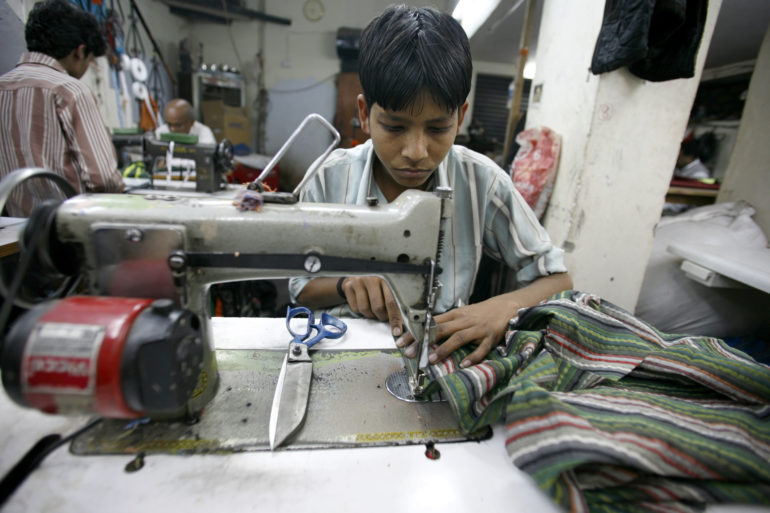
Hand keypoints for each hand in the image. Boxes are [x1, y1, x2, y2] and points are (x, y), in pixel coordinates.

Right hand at [340, 276, 402, 336]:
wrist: (353, 281)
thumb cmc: (371, 291)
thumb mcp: (382, 293)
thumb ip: (390, 306)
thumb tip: (397, 325)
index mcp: (384, 283)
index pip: (391, 303)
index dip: (394, 318)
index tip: (396, 332)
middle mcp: (372, 281)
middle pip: (378, 307)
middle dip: (381, 316)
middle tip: (381, 316)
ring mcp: (360, 283)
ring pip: (365, 309)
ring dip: (369, 315)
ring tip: (370, 310)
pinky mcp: (349, 287)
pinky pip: (355, 308)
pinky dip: (359, 311)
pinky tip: (360, 305)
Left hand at [396, 296, 514, 367]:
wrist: (506, 306)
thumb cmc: (480, 313)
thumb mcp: (462, 314)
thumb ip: (446, 324)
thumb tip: (426, 334)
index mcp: (455, 315)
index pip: (431, 323)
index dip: (415, 332)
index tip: (401, 341)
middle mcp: (464, 321)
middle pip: (441, 330)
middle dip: (424, 342)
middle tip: (410, 353)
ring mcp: (477, 329)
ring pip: (458, 338)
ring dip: (445, 349)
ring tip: (432, 360)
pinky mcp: (490, 337)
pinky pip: (481, 348)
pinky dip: (473, 356)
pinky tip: (464, 364)